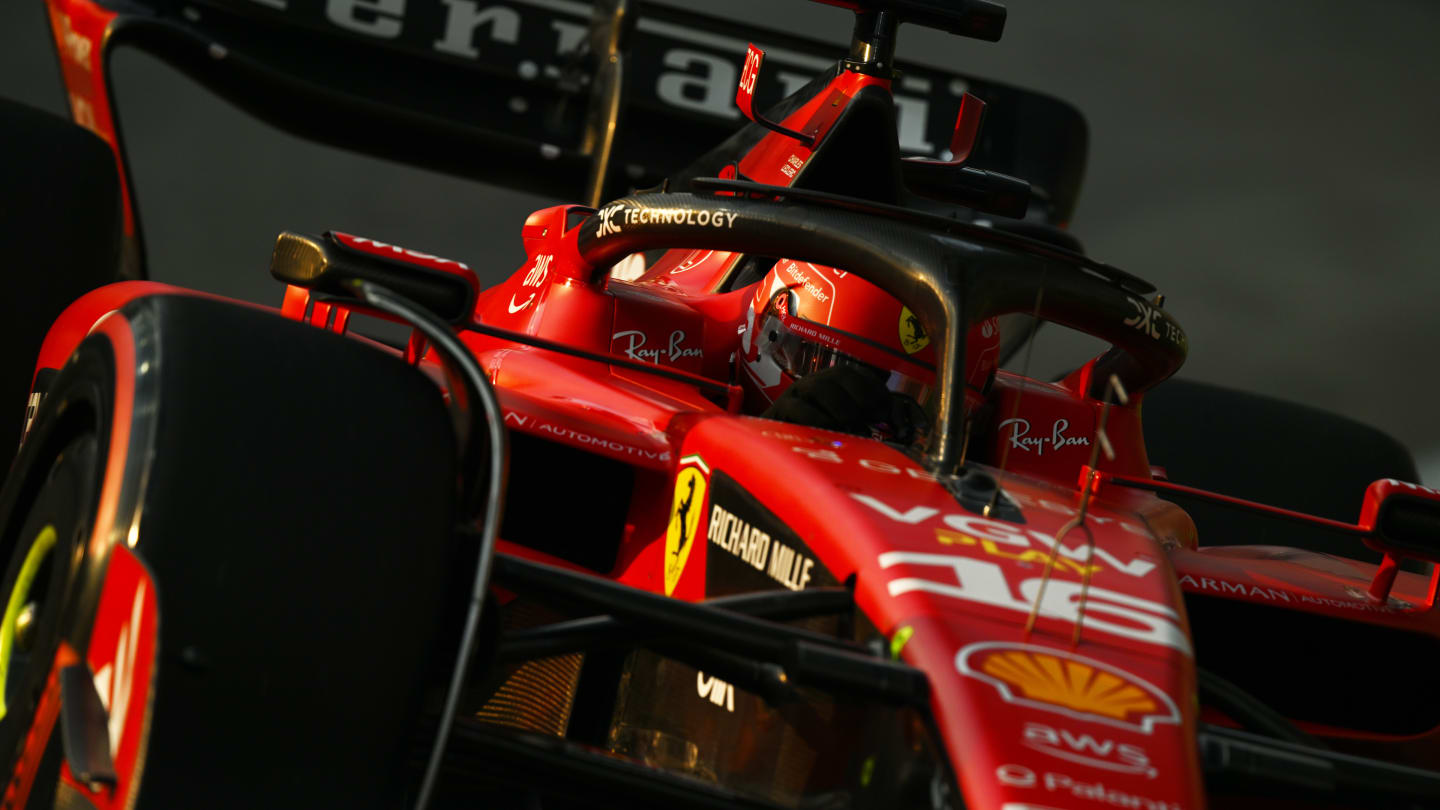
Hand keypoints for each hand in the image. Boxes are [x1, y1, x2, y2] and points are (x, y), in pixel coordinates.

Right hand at [762, 364, 889, 434]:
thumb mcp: (841, 431)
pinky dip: (815, 417)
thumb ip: (864, 427)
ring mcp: (796, 395)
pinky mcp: (778, 411)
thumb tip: (893, 430)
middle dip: (859, 394)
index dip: (874, 389)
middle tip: (868, 418)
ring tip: (848, 425)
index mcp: (833, 385)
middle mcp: (815, 384)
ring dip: (840, 406)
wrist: (768, 449)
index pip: (859, 374)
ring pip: (819, 387)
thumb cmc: (811, 440)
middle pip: (840, 374)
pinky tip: (826, 431)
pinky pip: (797, 407)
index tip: (885, 410)